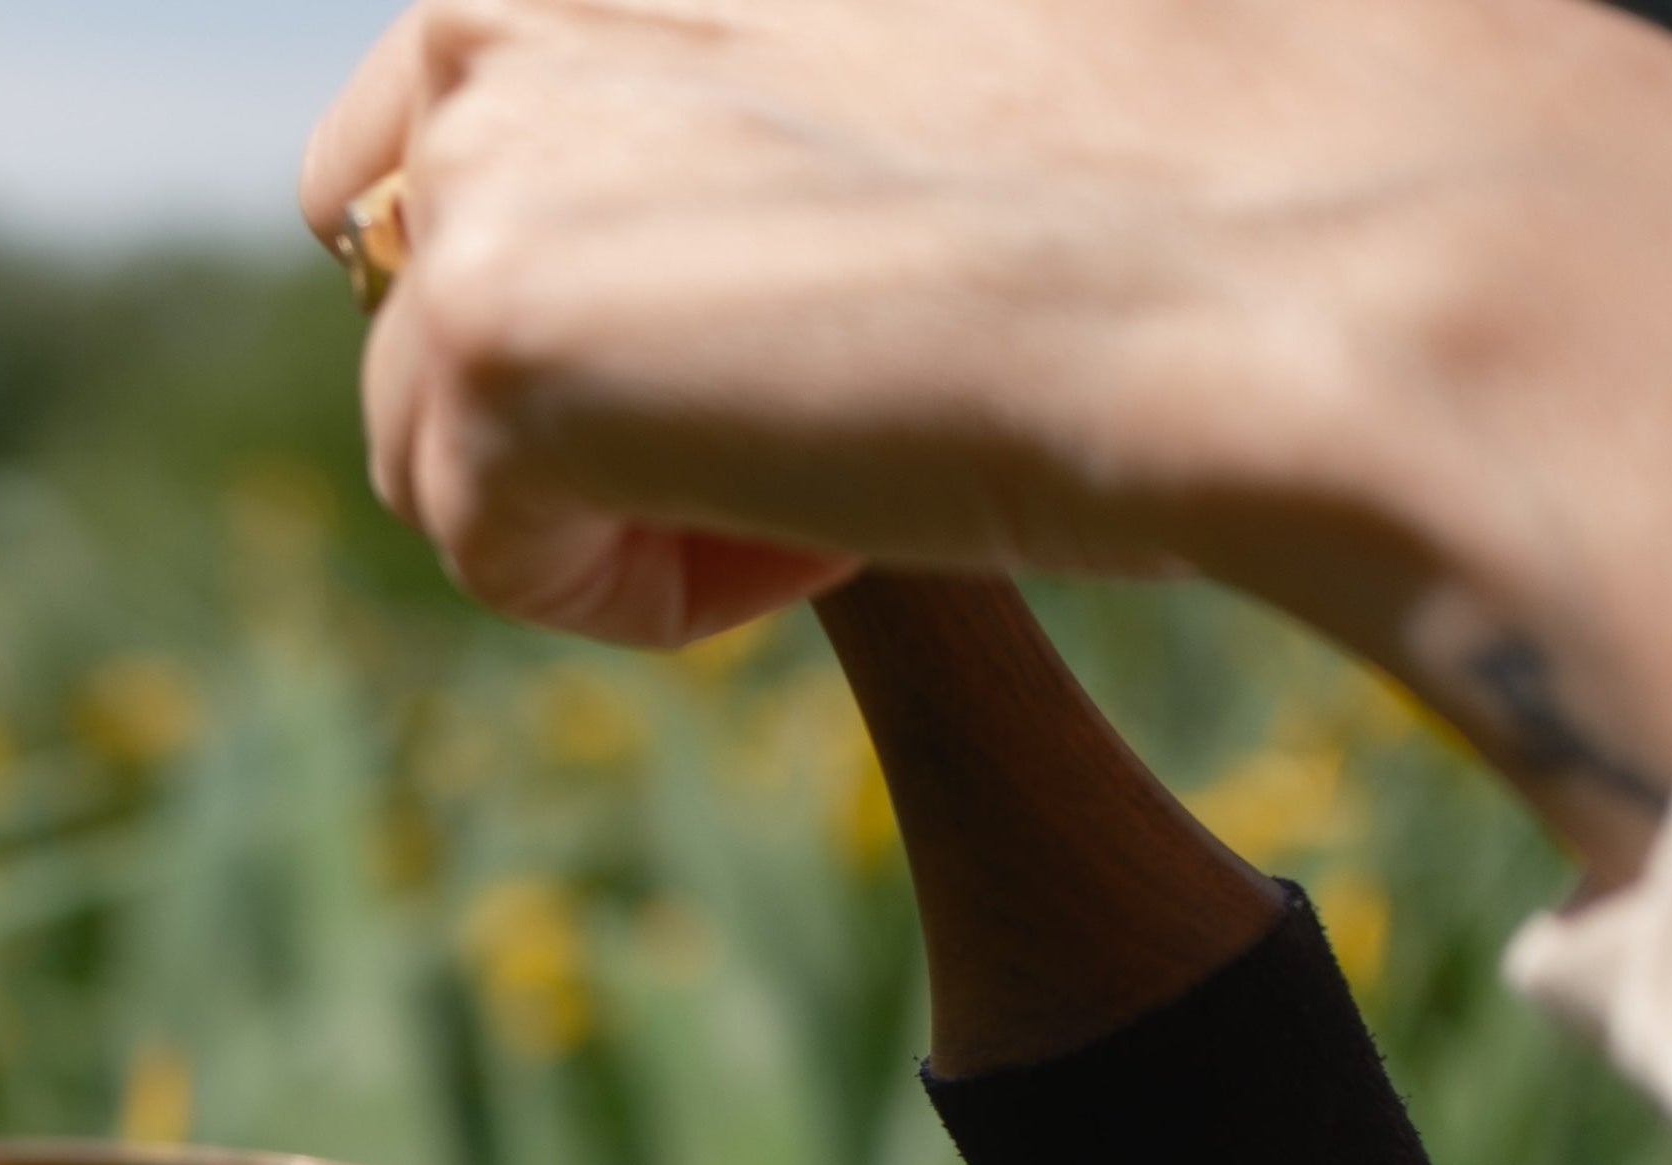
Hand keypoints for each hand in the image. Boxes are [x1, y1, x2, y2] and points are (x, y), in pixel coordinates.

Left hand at [304, 0, 1671, 874]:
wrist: (1273, 264)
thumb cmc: (1162, 199)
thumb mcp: (903, 122)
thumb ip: (736, 151)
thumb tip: (682, 276)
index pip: (431, 128)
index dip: (573, 284)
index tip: (772, 349)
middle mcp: (508, 10)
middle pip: (398, 287)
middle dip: (561, 397)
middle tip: (796, 435)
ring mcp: (482, 174)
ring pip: (438, 446)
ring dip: (625, 505)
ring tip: (833, 487)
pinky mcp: (490, 342)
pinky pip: (491, 557)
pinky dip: (641, 599)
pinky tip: (812, 543)